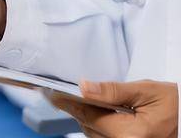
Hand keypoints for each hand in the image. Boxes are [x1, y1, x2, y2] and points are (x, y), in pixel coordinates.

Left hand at [50, 80, 177, 137]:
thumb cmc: (175, 103)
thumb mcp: (146, 91)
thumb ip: (113, 91)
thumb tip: (84, 87)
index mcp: (130, 134)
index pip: (88, 116)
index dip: (67, 103)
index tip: (50, 93)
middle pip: (88, 127)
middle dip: (74, 108)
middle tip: (58, 92)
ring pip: (93, 133)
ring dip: (84, 116)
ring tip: (75, 99)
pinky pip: (104, 137)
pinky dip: (95, 123)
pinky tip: (94, 110)